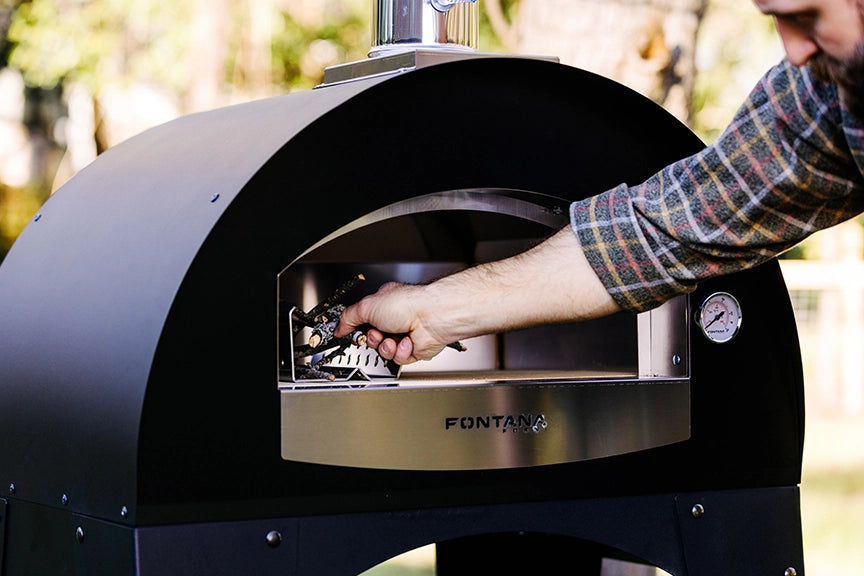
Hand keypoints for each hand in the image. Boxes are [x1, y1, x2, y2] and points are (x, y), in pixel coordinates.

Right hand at [334, 282, 449, 364]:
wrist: (431, 317)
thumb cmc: (408, 304)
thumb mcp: (367, 306)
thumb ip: (348, 317)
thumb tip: (338, 327)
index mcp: (384, 304)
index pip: (364, 319)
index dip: (357, 328)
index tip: (351, 332)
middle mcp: (395, 319)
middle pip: (373, 338)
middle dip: (373, 338)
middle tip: (378, 333)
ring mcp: (405, 334)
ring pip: (384, 351)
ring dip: (387, 346)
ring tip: (393, 338)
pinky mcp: (414, 349)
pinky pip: (398, 358)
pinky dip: (401, 351)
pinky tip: (407, 341)